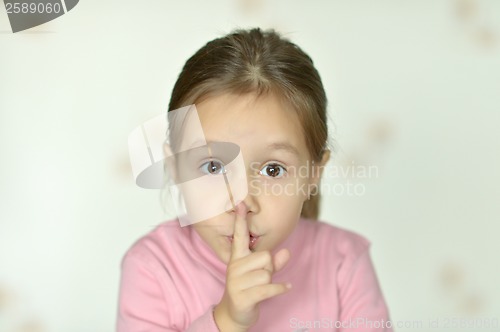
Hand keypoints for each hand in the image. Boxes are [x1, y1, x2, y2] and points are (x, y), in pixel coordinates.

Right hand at [213, 203, 291, 330]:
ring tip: (259, 287)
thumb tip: (287, 251)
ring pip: (267, 274)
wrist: (235, 314)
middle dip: (269, 268)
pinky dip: (280, 288)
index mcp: (237, 257)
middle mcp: (234, 267)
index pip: (239, 236)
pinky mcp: (242, 297)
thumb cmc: (249, 288)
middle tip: (260, 277)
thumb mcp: (262, 272)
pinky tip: (286, 287)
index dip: (240, 220)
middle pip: (265, 256)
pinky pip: (269, 288)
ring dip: (270, 282)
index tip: (240, 203)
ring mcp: (236, 282)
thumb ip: (274, 262)